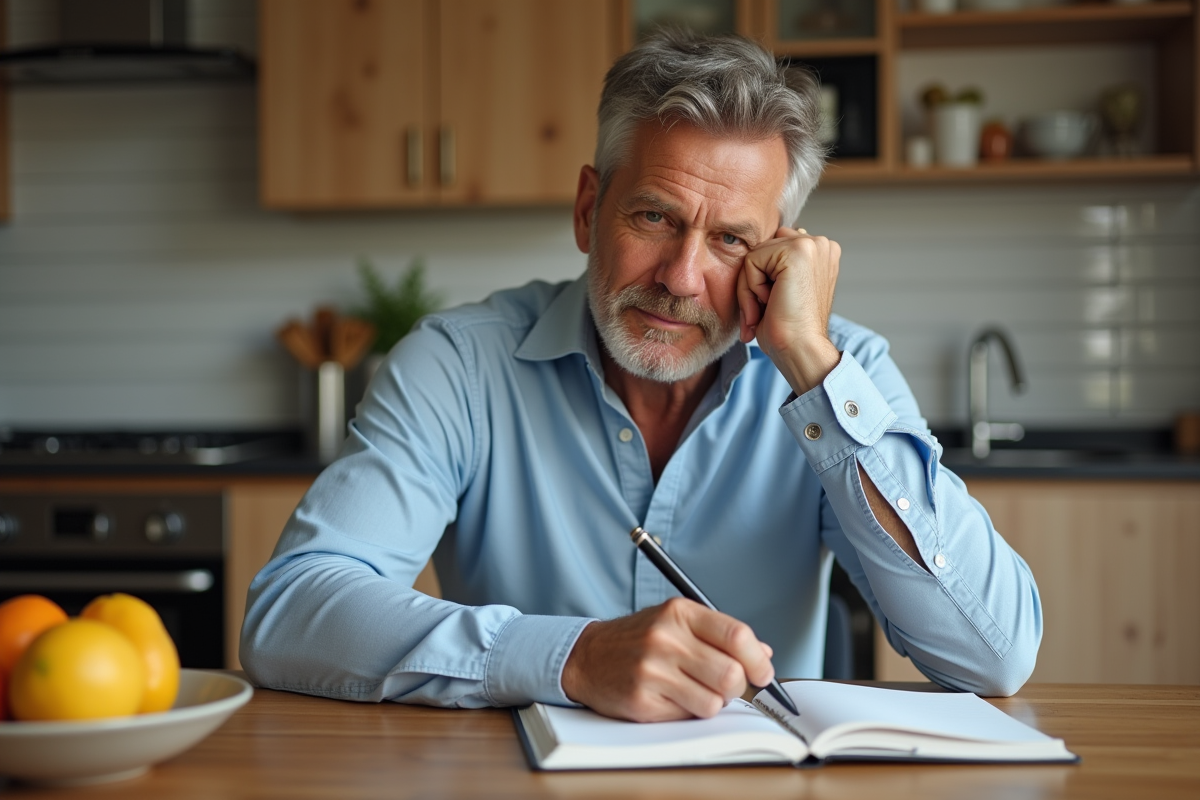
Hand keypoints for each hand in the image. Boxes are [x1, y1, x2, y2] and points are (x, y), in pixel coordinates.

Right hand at [560, 598, 774, 721]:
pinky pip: (688, 716)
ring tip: (693, 690)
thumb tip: (763, 655)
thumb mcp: (676, 622)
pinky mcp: (642, 699)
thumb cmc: (638, 639)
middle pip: (731, 674)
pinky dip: (687, 711)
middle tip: (725, 685)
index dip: (758, 660)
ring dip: (712, 702)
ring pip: (714, 702)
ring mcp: (652, 670)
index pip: (737, 636)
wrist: (587, 656)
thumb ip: (720, 634)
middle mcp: (665, 638)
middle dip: (737, 687)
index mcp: (679, 612)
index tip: (763, 673)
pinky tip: (671, 697)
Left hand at [737, 226, 842, 394]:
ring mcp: (811, 245)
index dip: (763, 278)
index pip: (772, 247)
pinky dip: (751, 288)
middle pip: (761, 249)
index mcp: (820, 252)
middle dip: (755, 282)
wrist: (801, 349)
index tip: (772, 305)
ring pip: (754, 256)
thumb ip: (776, 266)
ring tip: (769, 307)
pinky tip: (770, 302)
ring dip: (752, 287)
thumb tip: (757, 253)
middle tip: (766, 310)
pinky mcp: (797, 251)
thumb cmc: (790, 329)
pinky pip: (751, 261)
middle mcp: (820, 244)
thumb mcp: (782, 289)